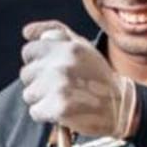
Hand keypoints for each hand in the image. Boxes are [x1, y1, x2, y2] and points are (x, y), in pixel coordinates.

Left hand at [20, 21, 139, 138]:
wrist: (120, 106)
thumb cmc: (98, 74)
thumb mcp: (81, 45)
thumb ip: (55, 32)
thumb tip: (26, 32)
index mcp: (67, 48)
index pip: (29, 51)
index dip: (37, 61)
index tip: (50, 69)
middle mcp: (62, 65)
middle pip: (26, 74)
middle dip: (39, 81)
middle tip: (60, 86)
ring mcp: (60, 87)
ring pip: (28, 94)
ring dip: (41, 98)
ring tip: (62, 97)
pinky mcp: (59, 109)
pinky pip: (35, 112)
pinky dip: (45, 114)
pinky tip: (61, 111)